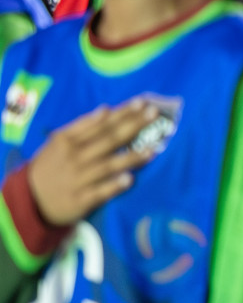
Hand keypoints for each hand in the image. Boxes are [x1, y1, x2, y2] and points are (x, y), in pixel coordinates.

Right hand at [27, 100, 161, 226]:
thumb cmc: (50, 166)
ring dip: (131, 158)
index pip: (100, 124)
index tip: (141, 102)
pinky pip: (100, 192)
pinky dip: (114, 185)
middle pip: (108, 140)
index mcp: (67, 141)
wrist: (29, 199)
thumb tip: (105, 109)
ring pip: (108, 166)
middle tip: (154, 114)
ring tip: (152, 150)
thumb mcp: (58, 143)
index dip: (121, 113)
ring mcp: (78, 179)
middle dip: (132, 126)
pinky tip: (130, 179)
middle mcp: (74, 158)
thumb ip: (81, 126)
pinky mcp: (80, 200)